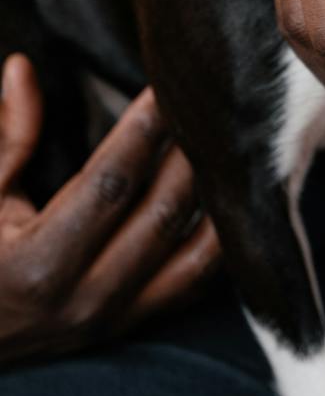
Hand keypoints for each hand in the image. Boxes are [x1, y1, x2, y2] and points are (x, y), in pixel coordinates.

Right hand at [0, 54, 220, 364]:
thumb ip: (10, 136)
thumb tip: (21, 66)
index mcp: (38, 262)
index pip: (111, 181)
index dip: (144, 129)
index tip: (167, 85)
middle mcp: (83, 298)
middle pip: (162, 214)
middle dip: (190, 154)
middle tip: (212, 105)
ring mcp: (112, 320)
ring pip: (192, 254)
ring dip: (216, 198)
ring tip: (232, 145)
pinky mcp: (128, 330)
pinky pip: (192, 285)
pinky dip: (218, 244)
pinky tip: (231, 199)